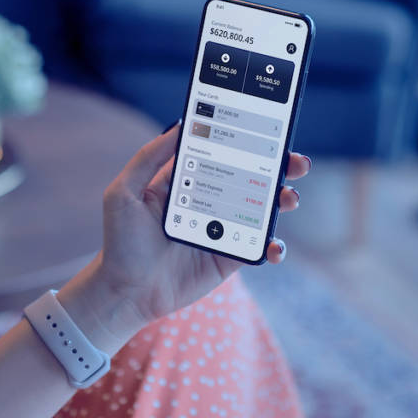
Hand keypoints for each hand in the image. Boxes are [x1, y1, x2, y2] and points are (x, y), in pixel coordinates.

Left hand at [58, 124, 310, 344]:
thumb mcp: (124, 193)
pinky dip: (274, 245)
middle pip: (253, 177)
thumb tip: (181, 124)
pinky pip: (259, 247)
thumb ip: (149, 158)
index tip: (271, 129)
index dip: (249, 140)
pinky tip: (274, 246)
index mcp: (188, 180)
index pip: (224, 151)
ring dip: (283, 201)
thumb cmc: (120, 242)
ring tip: (289, 199)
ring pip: (263, 209)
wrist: (125, 292)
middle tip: (297, 163)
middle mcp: (210, 200)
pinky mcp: (229, 257)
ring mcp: (223, 229)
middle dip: (280, 168)